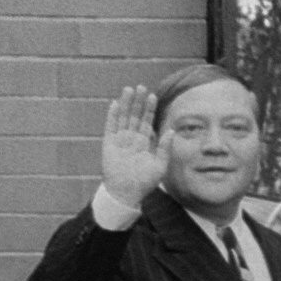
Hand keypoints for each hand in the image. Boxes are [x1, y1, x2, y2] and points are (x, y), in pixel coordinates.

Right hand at [99, 85, 171, 207]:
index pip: (147, 121)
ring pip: (123, 117)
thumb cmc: (144, 182)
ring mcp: (120, 140)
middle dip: (138, 101)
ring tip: (129, 89)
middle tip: (141, 86)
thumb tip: (172, 131)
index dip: (149, 109)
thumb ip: (165, 148)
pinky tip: (115, 104)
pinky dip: (112, 115)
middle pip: (134, 116)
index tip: (153, 96)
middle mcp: (132, 139)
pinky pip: (110, 127)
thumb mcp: (160, 165)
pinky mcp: (109, 144)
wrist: (127, 193)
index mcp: (144, 142)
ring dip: (126, 104)